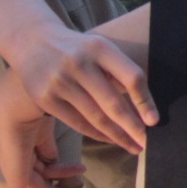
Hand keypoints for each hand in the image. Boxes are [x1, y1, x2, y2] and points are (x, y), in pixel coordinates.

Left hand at [0, 69, 86, 187]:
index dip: (61, 172)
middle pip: (41, 183)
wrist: (25, 100)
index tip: (82, 171)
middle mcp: (16, 161)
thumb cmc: (37, 107)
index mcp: (23, 147)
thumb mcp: (46, 130)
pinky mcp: (14, 178)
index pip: (42, 166)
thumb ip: (48, 146)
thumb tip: (54, 159)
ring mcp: (14, 170)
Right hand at [11, 26, 156, 154]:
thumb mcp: (99, 49)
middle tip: (146, 144)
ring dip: (117, 136)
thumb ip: (118, 72)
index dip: (145, 101)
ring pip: (96, 117)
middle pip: (113, 103)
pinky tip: (110, 140)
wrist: (32, 41)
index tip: (154, 121)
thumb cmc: (77, 49)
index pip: (131, 77)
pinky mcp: (46, 98)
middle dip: (133, 128)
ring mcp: (60, 81)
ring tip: (132, 146)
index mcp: (100, 48)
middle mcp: (79, 63)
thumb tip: (145, 111)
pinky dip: (97, 134)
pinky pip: (78, 123)